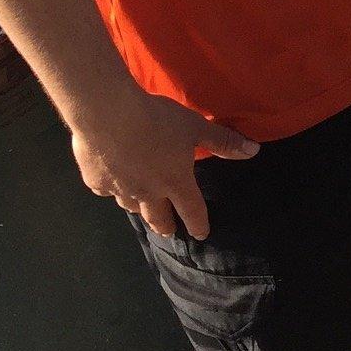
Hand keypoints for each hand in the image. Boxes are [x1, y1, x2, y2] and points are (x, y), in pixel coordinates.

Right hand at [71, 89, 256, 238]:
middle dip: (166, 226)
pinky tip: (112, 184)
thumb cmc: (158, 121)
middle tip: (169, 231)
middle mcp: (148, 192)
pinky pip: (107, 191)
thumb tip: (254, 151)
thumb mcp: (196, 127)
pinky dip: (113, 191)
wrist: (109, 116)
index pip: (192, 209)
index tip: (201, 234)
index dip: (198, 223)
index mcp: (175, 181)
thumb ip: (223, 141)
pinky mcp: (95, 181)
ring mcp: (119, 189)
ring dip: (140, 210)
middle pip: (158, 217)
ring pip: (131, 207)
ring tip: (142, 210)